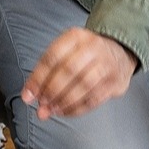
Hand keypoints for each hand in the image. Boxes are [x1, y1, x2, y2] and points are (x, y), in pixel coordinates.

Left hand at [21, 28, 136, 119]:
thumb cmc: (85, 54)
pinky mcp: (115, 81)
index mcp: (75, 36)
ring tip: (52, 110)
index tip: (28, 96)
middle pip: (69, 71)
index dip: (38, 78)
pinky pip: (95, 98)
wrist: (120, 52)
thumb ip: (47, 71)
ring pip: (84, 85)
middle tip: (42, 106)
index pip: (52, 57)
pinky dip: (78, 108)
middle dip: (52, 91)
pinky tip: (66, 112)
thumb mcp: (67, 50)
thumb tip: (30, 96)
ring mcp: (107, 64)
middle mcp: (93, 47)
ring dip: (65, 102)